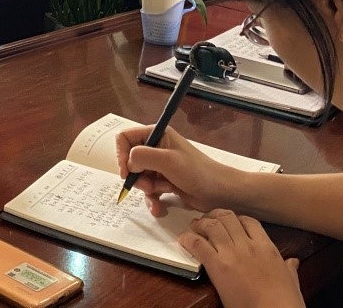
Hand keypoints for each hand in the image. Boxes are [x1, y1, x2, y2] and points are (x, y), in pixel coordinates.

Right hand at [115, 126, 242, 215]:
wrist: (219, 193)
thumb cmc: (197, 172)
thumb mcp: (168, 160)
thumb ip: (143, 156)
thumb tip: (129, 162)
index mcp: (157, 135)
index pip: (125, 138)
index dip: (122, 155)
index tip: (127, 172)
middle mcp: (156, 148)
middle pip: (130, 161)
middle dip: (137, 177)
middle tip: (149, 186)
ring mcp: (160, 166)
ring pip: (139, 178)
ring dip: (146, 190)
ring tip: (160, 194)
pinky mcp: (165, 182)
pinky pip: (149, 191)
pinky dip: (152, 200)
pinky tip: (159, 208)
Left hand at [180, 209, 302, 307]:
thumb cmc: (285, 302)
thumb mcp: (291, 281)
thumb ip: (289, 268)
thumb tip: (293, 262)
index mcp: (267, 248)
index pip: (248, 221)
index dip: (235, 218)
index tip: (228, 222)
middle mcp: (249, 245)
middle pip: (227, 217)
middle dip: (214, 216)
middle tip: (206, 220)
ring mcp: (232, 254)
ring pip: (212, 225)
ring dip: (200, 223)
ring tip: (193, 226)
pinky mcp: (218, 266)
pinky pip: (199, 244)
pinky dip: (189, 239)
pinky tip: (184, 240)